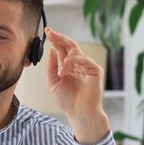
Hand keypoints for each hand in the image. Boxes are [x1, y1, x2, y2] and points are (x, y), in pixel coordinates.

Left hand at [45, 27, 109, 143]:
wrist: (79, 113)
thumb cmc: (67, 101)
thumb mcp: (53, 82)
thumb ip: (51, 67)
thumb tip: (51, 50)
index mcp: (68, 67)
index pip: (62, 49)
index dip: (55, 40)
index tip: (47, 31)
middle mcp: (78, 65)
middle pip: (70, 46)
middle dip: (59, 38)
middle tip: (50, 32)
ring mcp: (87, 67)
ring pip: (76, 52)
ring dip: (65, 59)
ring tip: (62, 72)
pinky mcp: (95, 71)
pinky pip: (85, 59)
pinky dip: (75, 60)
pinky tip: (67, 64)